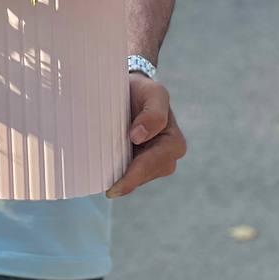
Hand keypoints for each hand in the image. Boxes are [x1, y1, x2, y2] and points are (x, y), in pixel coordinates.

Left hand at [106, 73, 186, 198]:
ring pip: (137, 179)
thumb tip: (139, 136)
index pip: (157, 162)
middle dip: (129, 180)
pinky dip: (118, 177)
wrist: (131, 89)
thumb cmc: (144, 91)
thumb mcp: (154, 93)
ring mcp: (151, 162)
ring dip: (123, 181)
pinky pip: (129, 176)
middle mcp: (166, 156)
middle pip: (147, 174)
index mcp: (174, 141)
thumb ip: (153, 113)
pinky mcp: (137, 163)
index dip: (139, 169)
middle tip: (109, 190)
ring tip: (105, 183)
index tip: (117, 179)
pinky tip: (105, 179)